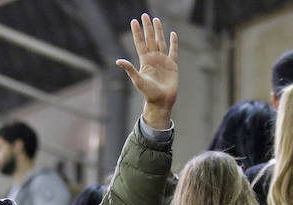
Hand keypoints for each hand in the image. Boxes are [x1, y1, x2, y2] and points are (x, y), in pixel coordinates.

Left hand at [115, 13, 177, 128]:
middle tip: (144, 15)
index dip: (137, 32)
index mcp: (145, 61)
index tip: (134, 21)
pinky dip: (173, 43)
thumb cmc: (148, 93)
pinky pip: (173, 51)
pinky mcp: (172, 65)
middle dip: (147, 27)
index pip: (140, 43)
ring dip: (158, 31)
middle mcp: (153, 58)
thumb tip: (118, 61)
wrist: (161, 101)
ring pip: (160, 42)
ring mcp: (163, 60)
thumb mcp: (138, 80)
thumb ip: (129, 69)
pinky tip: (172, 34)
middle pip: (150, 39)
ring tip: (156, 20)